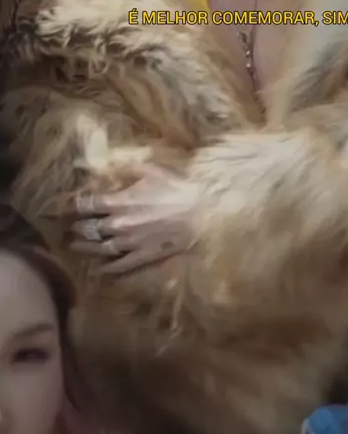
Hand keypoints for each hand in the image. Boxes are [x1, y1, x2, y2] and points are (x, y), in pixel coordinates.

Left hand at [70, 164, 198, 274]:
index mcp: (118, 201)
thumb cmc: (174, 187)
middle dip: (76, 227)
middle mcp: (118, 224)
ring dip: (84, 247)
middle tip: (69, 227)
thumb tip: (102, 164)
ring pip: (99, 248)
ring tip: (74, 245)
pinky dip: (106, 268)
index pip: (87, 204)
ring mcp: (129, 243)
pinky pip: (119, 265)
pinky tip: (99, 269)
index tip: (64, 206)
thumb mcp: (149, 170)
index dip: (73, 205)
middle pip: (89, 228)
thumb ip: (124, 167)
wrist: (198, 212)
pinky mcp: (142, 256)